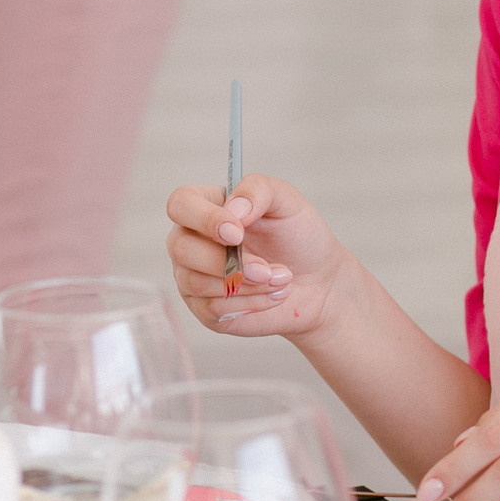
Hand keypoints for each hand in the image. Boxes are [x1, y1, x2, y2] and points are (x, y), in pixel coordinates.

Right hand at [164, 173, 353, 338]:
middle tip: (267, 268)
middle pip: (180, 248)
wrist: (319, 282)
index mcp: (207, 207)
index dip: (204, 219)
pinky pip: (213, 308)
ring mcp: (194, 277)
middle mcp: (192, 241)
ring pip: (197, 282)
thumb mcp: (287, 202)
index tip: (237, 233)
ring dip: (247, 284)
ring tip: (280, 279)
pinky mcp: (205, 309)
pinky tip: (273, 295)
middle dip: (229, 261)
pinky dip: (251, 302)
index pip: (180, 204)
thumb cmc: (298, 237)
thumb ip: (258, 190)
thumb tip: (232, 209)